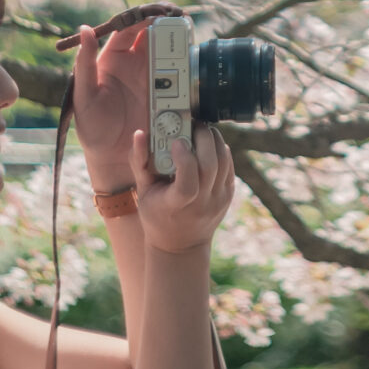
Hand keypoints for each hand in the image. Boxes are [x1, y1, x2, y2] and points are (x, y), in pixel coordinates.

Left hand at [65, 4, 180, 193]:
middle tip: (180, 18)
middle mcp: (135, 64)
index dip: (142, 16)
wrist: (113, 159)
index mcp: (113, 58)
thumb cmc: (92, 128)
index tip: (156, 11)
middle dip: (168, 24)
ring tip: (190, 40)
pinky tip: (195, 65)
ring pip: (170, 54)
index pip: (129, 29)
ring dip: (181, 45)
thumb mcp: (84, 96)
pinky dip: (189, 69)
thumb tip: (85, 28)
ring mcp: (154, 79)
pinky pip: (181, 78)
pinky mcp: (168, 95)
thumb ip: (84, 64)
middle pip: (154, 35)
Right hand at [132, 120, 235, 254]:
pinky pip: (229, 165)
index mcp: (176, 206)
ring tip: (200, 129)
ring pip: (223, 161)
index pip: (188, 184)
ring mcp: (218, 200)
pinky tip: (208, 143)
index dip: (185, 160)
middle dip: (202, 138)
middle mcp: (202, 205)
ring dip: (214, 139)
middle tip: (192, 123)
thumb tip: (140, 133)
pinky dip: (220, 149)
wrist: (181, 244)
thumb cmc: (156, 215)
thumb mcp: (143, 193)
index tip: (177, 141)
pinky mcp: (228, 194)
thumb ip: (139, 162)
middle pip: (210, 166)